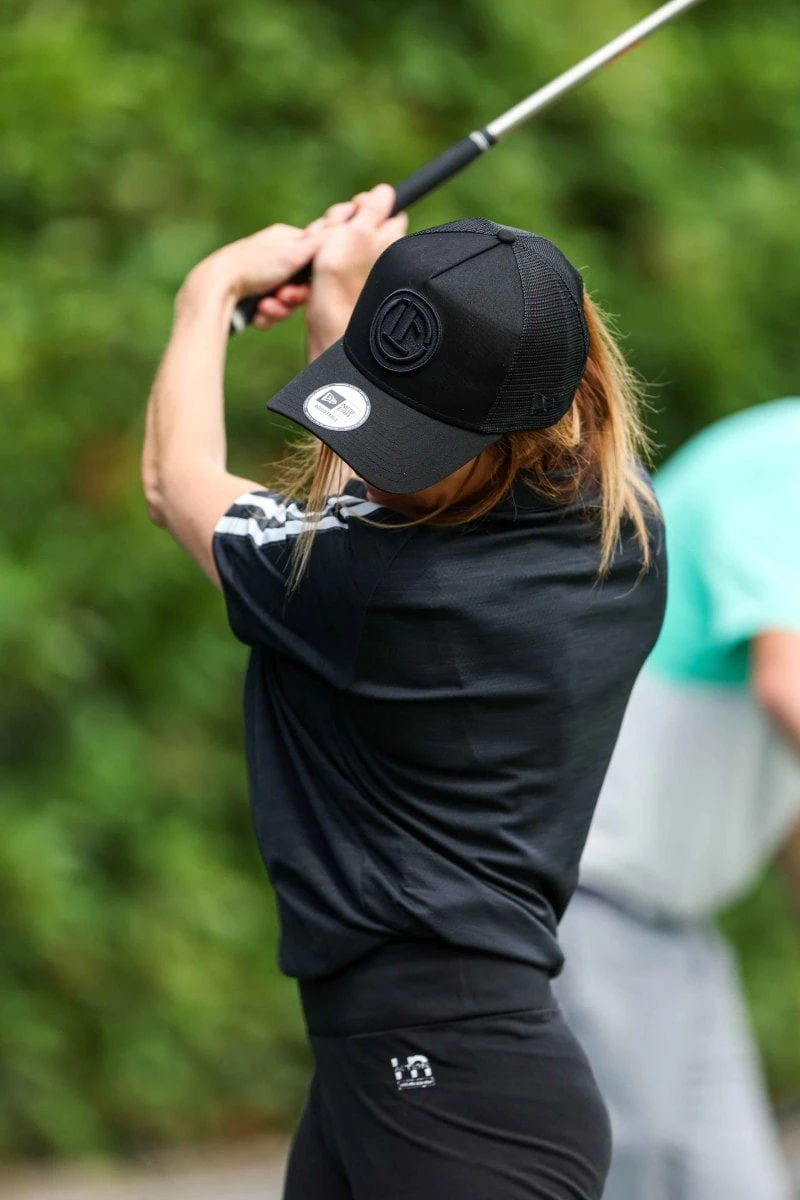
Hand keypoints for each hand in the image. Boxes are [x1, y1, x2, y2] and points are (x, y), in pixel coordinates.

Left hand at [179, 223, 320, 325]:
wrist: (216, 287)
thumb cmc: (254, 265)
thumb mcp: (294, 251)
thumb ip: (321, 243)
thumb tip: (343, 229)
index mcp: (284, 239)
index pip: (313, 259)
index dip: (312, 277)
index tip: (307, 285)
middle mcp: (272, 257)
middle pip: (299, 285)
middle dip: (293, 297)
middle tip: (284, 297)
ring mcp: (260, 278)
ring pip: (284, 302)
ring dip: (279, 309)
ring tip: (266, 306)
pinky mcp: (250, 297)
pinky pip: (269, 312)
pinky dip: (266, 315)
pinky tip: (257, 313)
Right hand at [304, 184, 407, 359]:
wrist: (326, 325)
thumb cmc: (342, 281)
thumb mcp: (359, 232)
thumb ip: (374, 208)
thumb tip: (387, 191)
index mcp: (390, 239)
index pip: (385, 208)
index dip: (363, 207)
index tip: (350, 216)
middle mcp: (378, 254)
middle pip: (355, 221)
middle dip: (335, 224)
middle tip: (330, 238)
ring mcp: (358, 270)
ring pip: (336, 239)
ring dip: (321, 242)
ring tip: (319, 261)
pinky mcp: (340, 284)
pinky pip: (325, 260)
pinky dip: (316, 262)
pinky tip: (313, 273)